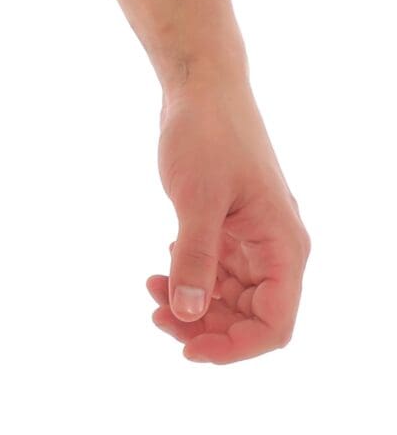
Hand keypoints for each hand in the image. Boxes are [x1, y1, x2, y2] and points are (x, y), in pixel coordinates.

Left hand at [147, 70, 310, 363]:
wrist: (200, 86)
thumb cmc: (206, 134)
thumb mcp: (197, 199)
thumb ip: (195, 258)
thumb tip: (189, 314)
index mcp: (283, 246)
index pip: (275, 324)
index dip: (236, 347)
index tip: (190, 348)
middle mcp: (276, 248)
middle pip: (252, 317)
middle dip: (207, 326)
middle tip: (156, 316)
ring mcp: (255, 238)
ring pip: (233, 298)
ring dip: (195, 305)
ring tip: (151, 289)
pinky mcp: (234, 228)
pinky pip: (219, 273)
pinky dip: (192, 279)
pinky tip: (162, 266)